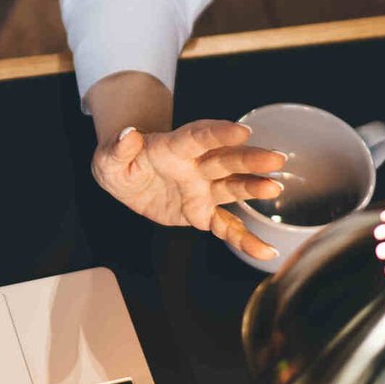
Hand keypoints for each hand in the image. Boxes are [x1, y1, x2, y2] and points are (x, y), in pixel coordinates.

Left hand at [92, 119, 287, 259]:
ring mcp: (202, 189)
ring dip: (253, 189)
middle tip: (275, 158)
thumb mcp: (109, 156)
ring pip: (232, 188)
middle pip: (225, 160)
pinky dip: (244, 240)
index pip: (198, 138)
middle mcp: (194, 167)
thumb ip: (119, 147)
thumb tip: (128, 134)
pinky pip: (226, 227)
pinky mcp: (203, 213)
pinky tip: (265, 252)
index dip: (219, 134)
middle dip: (250, 160)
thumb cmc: (119, 162)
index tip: (241, 131)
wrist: (126, 180)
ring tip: (273, 189)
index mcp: (173, 148)